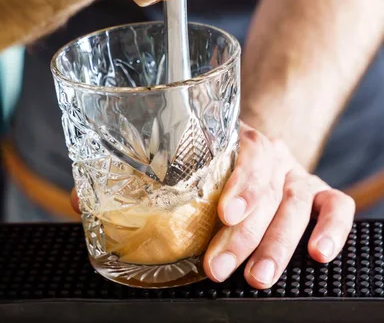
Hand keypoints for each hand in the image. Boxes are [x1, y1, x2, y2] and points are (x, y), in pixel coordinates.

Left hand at [71, 122, 354, 287]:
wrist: (260, 147)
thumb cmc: (216, 161)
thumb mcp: (184, 161)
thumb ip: (139, 180)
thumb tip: (83, 200)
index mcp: (237, 141)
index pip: (244, 156)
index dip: (238, 184)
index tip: (223, 213)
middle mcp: (272, 156)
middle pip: (266, 190)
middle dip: (244, 233)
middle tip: (220, 266)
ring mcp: (297, 175)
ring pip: (297, 204)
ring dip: (278, 242)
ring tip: (258, 276)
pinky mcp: (319, 193)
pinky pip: (335, 207)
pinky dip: (331, 229)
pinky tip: (317, 254)